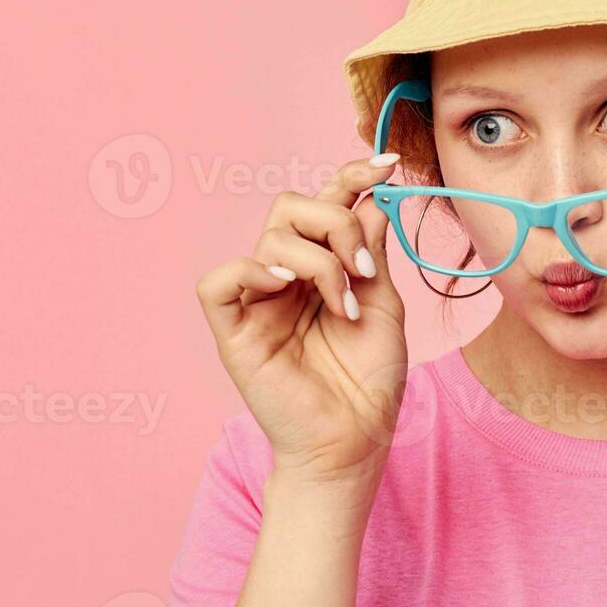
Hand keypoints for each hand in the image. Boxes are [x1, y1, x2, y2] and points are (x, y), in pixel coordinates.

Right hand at [195, 153, 407, 492]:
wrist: (354, 442)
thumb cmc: (369, 383)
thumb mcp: (385, 307)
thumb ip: (372, 252)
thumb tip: (372, 198)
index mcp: (322, 266)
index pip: (327, 203)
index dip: (351, 175)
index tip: (388, 164)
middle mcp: (286, 276)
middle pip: (291, 206)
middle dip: (335, 222)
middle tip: (363, 269)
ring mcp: (257, 302)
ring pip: (269, 238)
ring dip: (318, 261)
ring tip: (343, 305)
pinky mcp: (233, 332)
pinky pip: (219, 281)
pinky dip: (251, 271)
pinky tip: (286, 287)